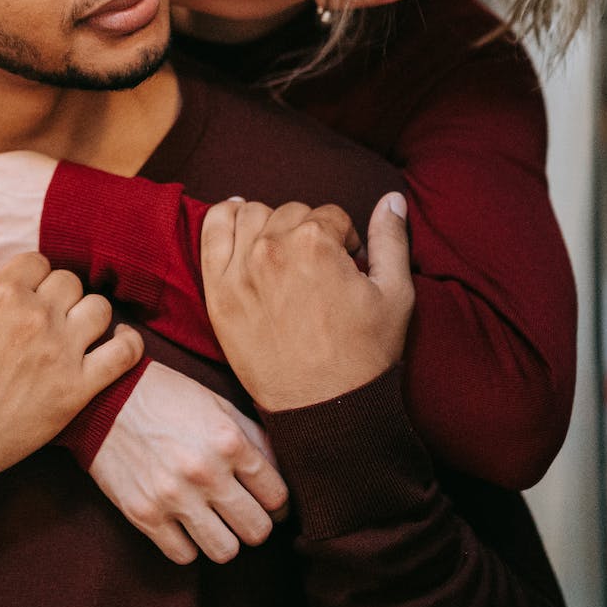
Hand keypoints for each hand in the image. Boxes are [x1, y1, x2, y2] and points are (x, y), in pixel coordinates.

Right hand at [0, 216, 143, 526]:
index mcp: (0, 295)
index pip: (37, 259)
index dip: (27, 274)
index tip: (18, 291)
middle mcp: (36, 318)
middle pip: (69, 280)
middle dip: (55, 292)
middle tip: (40, 313)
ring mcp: (61, 356)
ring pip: (99, 309)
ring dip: (87, 313)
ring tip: (70, 328)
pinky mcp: (76, 392)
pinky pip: (123, 355)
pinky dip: (127, 344)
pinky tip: (116, 343)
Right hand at [87, 361, 286, 563]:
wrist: (103, 396)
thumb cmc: (166, 397)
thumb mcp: (216, 404)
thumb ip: (253, 439)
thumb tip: (282, 475)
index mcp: (228, 441)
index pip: (278, 496)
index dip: (278, 503)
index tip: (268, 502)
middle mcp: (205, 472)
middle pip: (257, 530)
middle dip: (255, 524)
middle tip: (242, 514)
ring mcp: (173, 496)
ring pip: (225, 551)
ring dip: (223, 539)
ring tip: (213, 522)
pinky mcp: (144, 514)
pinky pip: (184, 555)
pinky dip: (187, 544)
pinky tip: (182, 523)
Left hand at [201, 194, 412, 412]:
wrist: (325, 408)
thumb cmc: (364, 355)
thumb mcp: (395, 294)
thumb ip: (391, 239)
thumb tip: (391, 198)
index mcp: (316, 243)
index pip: (330, 215)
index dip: (344, 239)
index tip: (346, 265)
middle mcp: (273, 248)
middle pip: (291, 213)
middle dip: (309, 232)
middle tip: (317, 267)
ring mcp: (239, 269)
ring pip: (252, 214)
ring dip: (270, 224)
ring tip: (284, 251)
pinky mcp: (218, 291)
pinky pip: (212, 232)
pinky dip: (223, 218)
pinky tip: (236, 218)